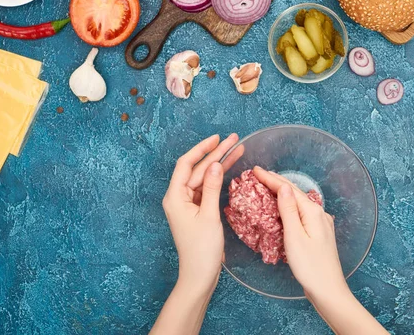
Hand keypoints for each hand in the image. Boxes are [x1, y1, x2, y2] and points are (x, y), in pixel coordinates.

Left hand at [163, 134, 243, 294]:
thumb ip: (211, 188)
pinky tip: (230, 169)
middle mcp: (178, 198)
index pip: (187, 164)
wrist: (199, 276)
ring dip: (220, 164)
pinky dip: (219, 178)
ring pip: (204, 177)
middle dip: (216, 153)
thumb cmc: (202, 250)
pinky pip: (207, 188)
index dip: (202, 148)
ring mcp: (187, 204)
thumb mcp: (209, 216)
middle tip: (235, 140)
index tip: (218, 138)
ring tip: (238, 149)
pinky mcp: (196, 210)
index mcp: (175, 197)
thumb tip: (215, 165)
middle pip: (198, 169)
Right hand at [252, 167, 347, 298]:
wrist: (328, 290)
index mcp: (312, 212)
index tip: (255, 170)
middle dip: (275, 182)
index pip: (288, 189)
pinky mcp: (318, 232)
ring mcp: (320, 223)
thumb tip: (284, 187)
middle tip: (258, 174)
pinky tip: (282, 206)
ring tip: (266, 185)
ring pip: (297, 201)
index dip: (270, 178)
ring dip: (282, 192)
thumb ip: (288, 210)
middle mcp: (319, 213)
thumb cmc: (310, 267)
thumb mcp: (294, 237)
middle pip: (294, 192)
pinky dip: (288, 205)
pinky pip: (300, 212)